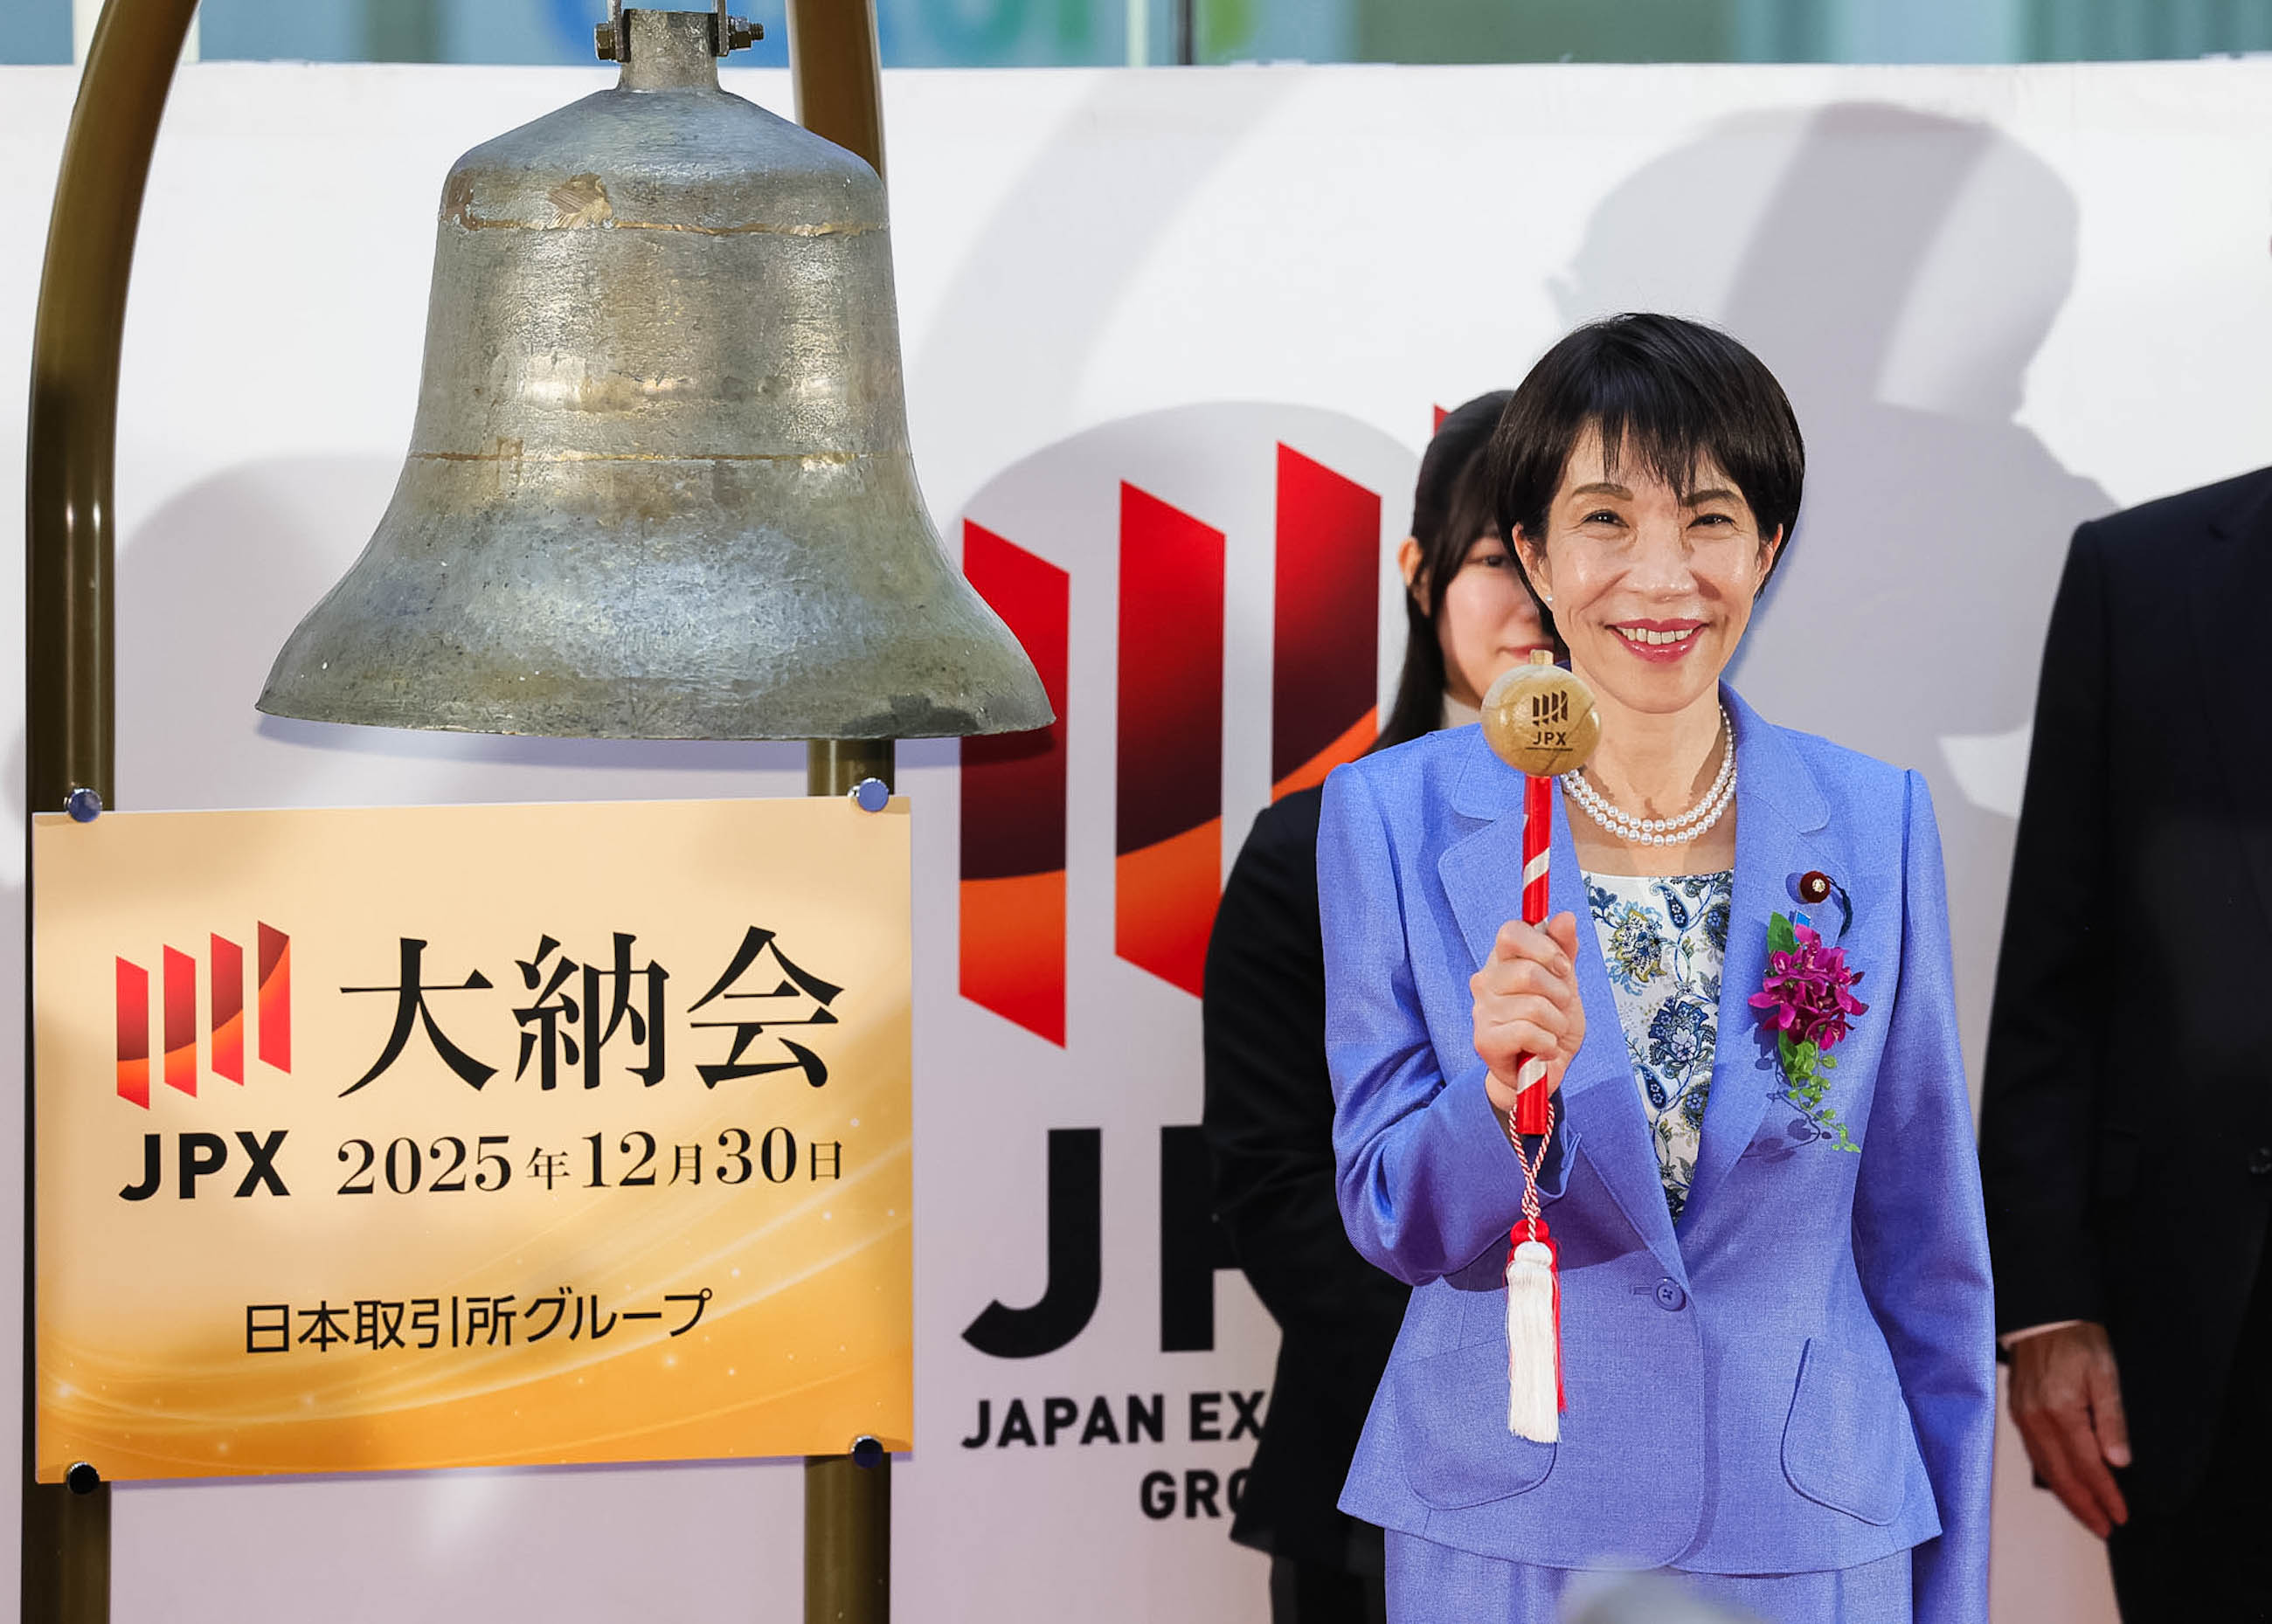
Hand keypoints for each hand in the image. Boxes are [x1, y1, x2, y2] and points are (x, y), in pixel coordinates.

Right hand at [1472, 913, 1585, 1118]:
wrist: (1544, 1069)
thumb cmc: (1551, 1022)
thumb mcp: (1565, 982)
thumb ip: (1564, 949)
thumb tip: (1565, 917)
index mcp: (1502, 960)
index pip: (1511, 932)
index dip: (1544, 948)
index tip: (1563, 968)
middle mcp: (1485, 980)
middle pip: (1529, 972)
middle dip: (1559, 994)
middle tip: (1559, 1007)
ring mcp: (1481, 1010)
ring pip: (1534, 1007)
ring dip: (1556, 1024)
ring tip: (1551, 1032)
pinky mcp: (1484, 1040)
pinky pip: (1528, 1033)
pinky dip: (1547, 1044)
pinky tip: (1543, 1050)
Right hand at [2009, 1321, 2130, 1537]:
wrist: (2041, 1314)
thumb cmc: (2076, 1339)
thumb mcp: (2104, 1374)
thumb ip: (2111, 1419)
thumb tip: (2118, 1462)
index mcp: (2060, 1411)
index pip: (2087, 1466)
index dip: (2105, 1494)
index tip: (2121, 1516)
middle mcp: (2035, 1420)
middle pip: (2061, 1476)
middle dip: (2084, 1507)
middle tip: (2104, 1529)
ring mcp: (2023, 1417)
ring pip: (2044, 1469)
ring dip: (2066, 1496)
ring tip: (2086, 1514)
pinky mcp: (2018, 1412)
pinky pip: (2034, 1454)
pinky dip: (2050, 1475)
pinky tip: (2062, 1483)